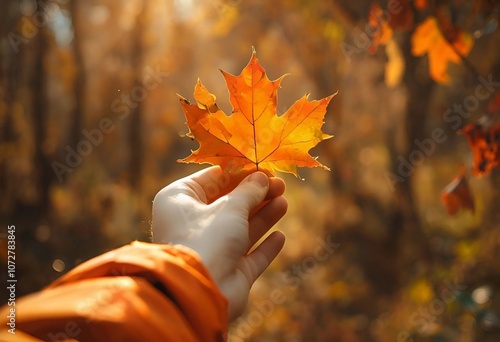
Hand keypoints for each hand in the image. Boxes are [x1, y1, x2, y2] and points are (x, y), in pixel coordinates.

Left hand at [152, 166, 286, 320]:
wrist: (201, 292)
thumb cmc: (207, 238)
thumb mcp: (230, 207)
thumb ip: (249, 191)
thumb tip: (262, 178)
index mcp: (179, 201)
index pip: (213, 179)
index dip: (240, 173)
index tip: (264, 169)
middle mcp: (192, 224)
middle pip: (229, 204)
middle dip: (256, 194)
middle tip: (280, 185)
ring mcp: (211, 249)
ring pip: (242, 228)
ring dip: (264, 215)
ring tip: (284, 202)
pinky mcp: (228, 272)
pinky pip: (250, 255)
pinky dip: (264, 246)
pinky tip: (280, 236)